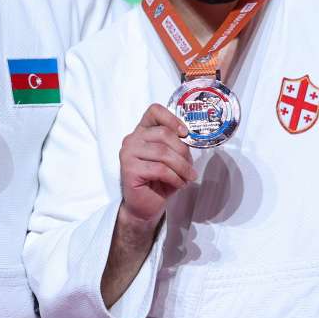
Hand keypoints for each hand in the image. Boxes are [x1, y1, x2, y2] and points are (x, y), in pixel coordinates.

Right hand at [118, 104, 194, 233]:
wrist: (144, 206)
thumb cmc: (159, 181)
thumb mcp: (172, 158)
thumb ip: (177, 144)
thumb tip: (190, 139)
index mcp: (142, 132)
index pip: (154, 111)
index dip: (172, 118)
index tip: (185, 133)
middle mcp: (132, 139)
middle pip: (163, 134)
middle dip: (183, 151)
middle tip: (191, 167)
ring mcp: (128, 154)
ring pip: (163, 153)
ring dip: (182, 167)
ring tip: (188, 177)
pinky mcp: (129, 170)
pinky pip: (160, 169)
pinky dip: (175, 178)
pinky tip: (178, 184)